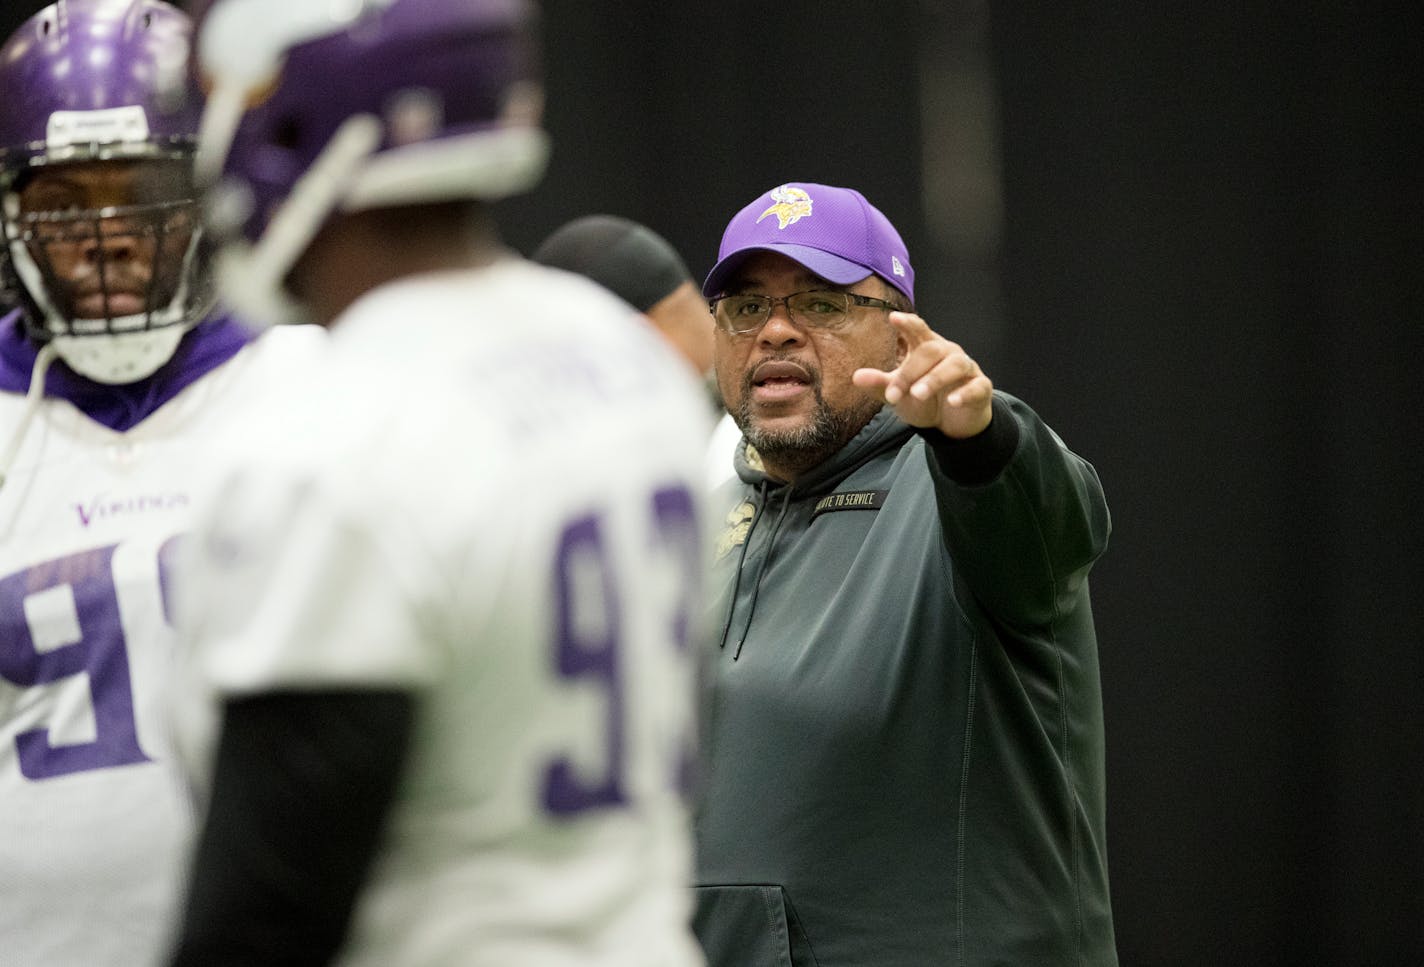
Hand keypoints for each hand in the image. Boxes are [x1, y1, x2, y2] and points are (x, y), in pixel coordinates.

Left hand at [852, 311, 992, 438]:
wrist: (950, 423)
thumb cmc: (923, 400)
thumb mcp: (898, 394)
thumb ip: (880, 385)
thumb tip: (855, 377)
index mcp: (926, 348)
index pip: (918, 329)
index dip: (908, 323)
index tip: (894, 318)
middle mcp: (948, 353)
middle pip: (931, 351)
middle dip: (910, 372)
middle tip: (893, 394)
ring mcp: (967, 369)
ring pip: (955, 365)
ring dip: (935, 379)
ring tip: (918, 394)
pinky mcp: (981, 388)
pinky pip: (976, 386)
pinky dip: (964, 393)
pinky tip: (952, 401)